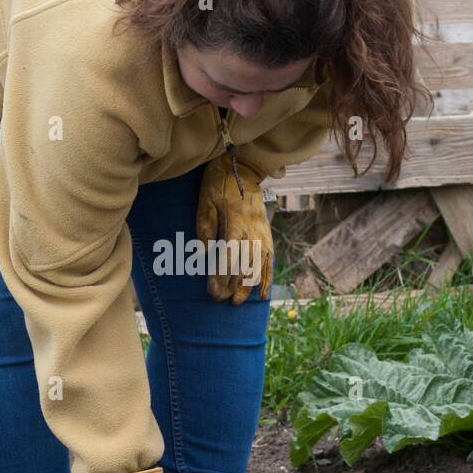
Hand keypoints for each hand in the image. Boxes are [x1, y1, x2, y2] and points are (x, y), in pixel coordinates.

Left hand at [196, 154, 272, 303]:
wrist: (243, 170)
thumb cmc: (219, 186)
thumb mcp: (205, 203)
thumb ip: (205, 229)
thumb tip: (203, 256)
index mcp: (235, 224)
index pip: (229, 257)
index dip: (222, 277)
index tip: (212, 292)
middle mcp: (252, 232)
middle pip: (243, 266)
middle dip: (231, 286)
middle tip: (218, 300)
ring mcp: (262, 234)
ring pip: (257, 266)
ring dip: (247, 286)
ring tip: (236, 302)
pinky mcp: (266, 235)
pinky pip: (269, 261)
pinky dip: (267, 278)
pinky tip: (263, 294)